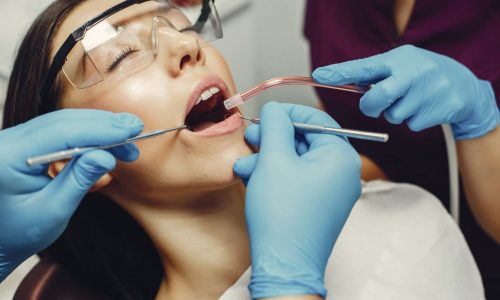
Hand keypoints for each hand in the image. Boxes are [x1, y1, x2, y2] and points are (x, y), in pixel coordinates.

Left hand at [0, 109, 142, 280]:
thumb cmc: (19, 233)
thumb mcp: (53, 211)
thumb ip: (79, 180)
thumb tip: (107, 156)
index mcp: (7, 157)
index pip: (61, 133)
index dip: (99, 129)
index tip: (130, 130)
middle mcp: (8, 141)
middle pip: (63, 121)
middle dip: (103, 125)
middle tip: (136, 130)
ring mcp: (15, 140)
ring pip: (63, 123)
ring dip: (98, 130)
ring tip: (127, 143)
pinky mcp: (25, 143)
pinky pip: (59, 132)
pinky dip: (86, 137)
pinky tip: (107, 146)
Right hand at [234, 103, 360, 297]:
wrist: (284, 264)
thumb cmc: (282, 214)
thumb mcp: (274, 160)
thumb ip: (276, 126)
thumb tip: (276, 109)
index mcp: (342, 158)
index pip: (318, 120)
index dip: (289, 112)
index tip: (267, 113)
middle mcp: (342, 174)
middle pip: (305, 141)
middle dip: (273, 139)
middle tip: (250, 137)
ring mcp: (331, 192)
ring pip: (297, 162)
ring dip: (268, 159)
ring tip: (244, 165)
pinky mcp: (317, 205)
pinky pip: (297, 180)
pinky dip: (275, 175)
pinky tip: (252, 178)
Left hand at [312, 45, 499, 139]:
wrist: (463, 86)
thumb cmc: (420, 75)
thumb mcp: (400, 65)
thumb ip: (375, 74)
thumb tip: (338, 80)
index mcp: (398, 59)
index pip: (364, 66)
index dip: (340, 72)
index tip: (319, 74)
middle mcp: (412, 73)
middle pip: (376, 99)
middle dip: (371, 107)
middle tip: (376, 105)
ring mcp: (427, 91)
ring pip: (393, 116)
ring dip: (396, 114)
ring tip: (411, 100)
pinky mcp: (438, 110)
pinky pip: (410, 125)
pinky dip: (412, 121)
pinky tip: (424, 109)